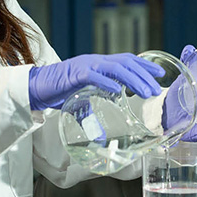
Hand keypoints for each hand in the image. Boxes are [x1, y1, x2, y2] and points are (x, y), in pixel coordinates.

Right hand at [28, 53, 164, 111]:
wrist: (36, 86)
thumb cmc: (58, 91)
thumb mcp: (80, 102)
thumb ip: (91, 114)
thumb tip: (100, 136)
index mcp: (99, 65)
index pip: (127, 60)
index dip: (144, 66)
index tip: (160, 74)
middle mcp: (96, 61)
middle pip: (126, 63)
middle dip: (144, 75)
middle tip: (156, 89)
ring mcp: (86, 66)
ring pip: (116, 68)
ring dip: (133, 79)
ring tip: (145, 91)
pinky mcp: (74, 74)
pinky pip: (94, 76)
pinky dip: (108, 83)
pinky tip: (119, 91)